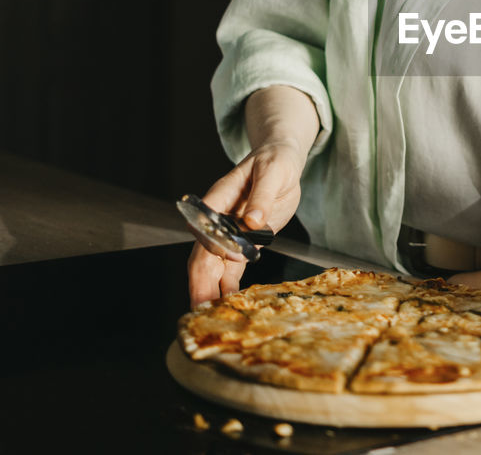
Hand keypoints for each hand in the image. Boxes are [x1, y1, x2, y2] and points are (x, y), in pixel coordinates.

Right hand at [186, 139, 303, 306]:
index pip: (206, 229)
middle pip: (202, 255)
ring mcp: (228, 234)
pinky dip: (226, 288)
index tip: (223, 266)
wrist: (280, 162)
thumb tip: (253, 220)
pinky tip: (226, 306)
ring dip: (209, 291)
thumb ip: (262, 196)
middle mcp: (217, 220)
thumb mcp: (273, 172)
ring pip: (212, 267)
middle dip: (200, 283)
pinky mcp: (242, 243)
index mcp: (219, 200)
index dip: (212, 249)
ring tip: (209, 318)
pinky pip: (230, 270)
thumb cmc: (274, 162)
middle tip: (200, 311)